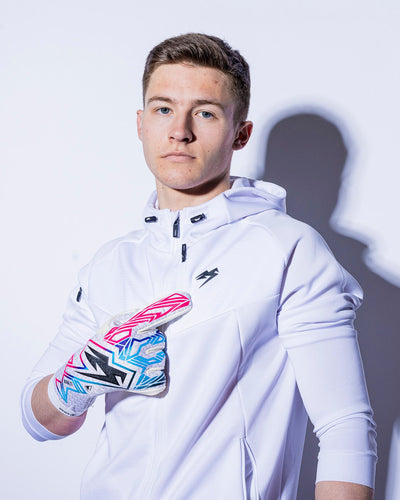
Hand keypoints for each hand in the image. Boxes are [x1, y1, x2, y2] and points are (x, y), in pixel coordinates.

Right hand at [48, 292, 191, 415]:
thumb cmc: (100, 347)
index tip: (187, 300)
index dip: (173, 307)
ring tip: (133, 362)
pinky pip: (160, 377)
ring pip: (161, 358)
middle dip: (152, 343)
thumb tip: (147, 310)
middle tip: (135, 348)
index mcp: (130, 331)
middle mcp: (137, 347)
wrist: (88, 374)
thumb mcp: (110, 325)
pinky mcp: (143, 383)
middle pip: (160, 340)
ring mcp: (141, 366)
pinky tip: (138, 374)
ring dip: (152, 359)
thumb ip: (129, 316)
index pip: (155, 316)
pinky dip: (153, 376)